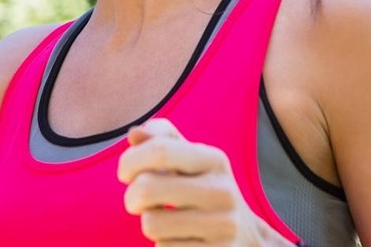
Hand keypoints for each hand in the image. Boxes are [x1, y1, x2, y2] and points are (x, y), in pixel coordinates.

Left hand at [118, 118, 292, 245]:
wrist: (246, 239)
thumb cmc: (205, 192)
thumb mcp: (191, 162)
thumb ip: (162, 141)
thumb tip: (133, 134)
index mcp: (215, 160)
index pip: (160, 150)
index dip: (130, 161)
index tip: (124, 174)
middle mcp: (222, 191)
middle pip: (146, 188)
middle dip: (131, 197)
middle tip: (136, 203)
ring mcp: (222, 227)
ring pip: (151, 224)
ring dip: (149, 224)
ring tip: (165, 222)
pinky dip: (163, 245)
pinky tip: (180, 239)